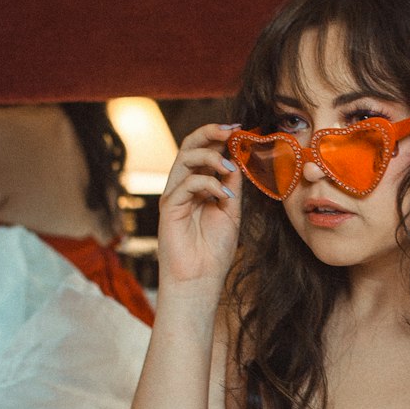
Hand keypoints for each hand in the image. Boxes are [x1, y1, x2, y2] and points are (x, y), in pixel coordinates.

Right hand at [158, 123, 241, 287]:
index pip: (205, 151)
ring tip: (229, 166)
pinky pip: (186, 184)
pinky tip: (224, 195)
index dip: (219, 137)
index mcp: (199, 185)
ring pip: (185, 158)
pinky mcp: (169, 206)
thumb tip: (238, 158)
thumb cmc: (214, 250)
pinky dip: (208, 184)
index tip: (240, 130)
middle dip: (210, 133)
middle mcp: (184, 186)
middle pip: (190, 146)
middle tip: (231, 130)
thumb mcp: (231, 211)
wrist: (200, 279)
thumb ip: (232, 186)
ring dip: (210, 156)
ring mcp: (175, 195)